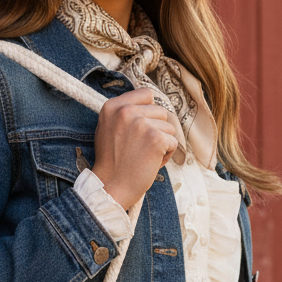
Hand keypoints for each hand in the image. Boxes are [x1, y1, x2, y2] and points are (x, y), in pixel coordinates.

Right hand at [91, 88, 178, 210]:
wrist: (111, 186)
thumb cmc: (112, 161)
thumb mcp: (108, 128)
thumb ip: (124, 113)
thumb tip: (150, 101)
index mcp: (112, 107)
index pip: (146, 94)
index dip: (149, 111)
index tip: (142, 127)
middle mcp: (126, 111)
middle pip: (160, 111)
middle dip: (156, 130)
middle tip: (140, 147)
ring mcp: (141, 124)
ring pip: (169, 127)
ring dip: (162, 143)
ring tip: (145, 156)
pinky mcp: (155, 138)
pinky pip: (173, 141)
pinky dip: (167, 154)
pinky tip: (151, 162)